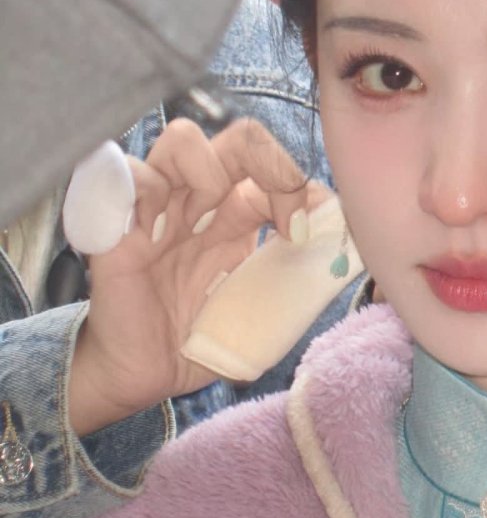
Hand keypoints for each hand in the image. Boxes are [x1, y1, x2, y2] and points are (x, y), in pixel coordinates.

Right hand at [68, 118, 326, 434]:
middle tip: (279, 217)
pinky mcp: (116, 226)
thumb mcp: (264, 316)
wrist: (145, 378)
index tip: (302, 234)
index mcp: (236, 217)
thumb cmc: (200, 343)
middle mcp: (200, 203)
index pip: (275, 168)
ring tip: (205, 218)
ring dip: (207, 171)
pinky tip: (157, 233)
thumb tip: (340, 255)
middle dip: (269, 163)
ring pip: (183, 140)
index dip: (298, 188)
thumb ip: (299, 284)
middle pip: (238, 139)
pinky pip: (128, 175)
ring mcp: (157, 209)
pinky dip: (147, 189)